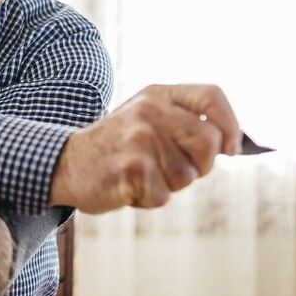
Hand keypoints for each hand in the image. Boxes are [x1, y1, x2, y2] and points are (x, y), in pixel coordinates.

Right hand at [48, 84, 240, 212]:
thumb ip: (184, 122)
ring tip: (141, 175)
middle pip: (209, 142)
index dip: (231, 125)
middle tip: (176, 171)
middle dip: (201, 166)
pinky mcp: (131, 168)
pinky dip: (147, 200)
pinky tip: (127, 187)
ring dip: (168, 186)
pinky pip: (162, 196)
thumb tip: (230, 144)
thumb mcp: (146, 118)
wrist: (65, 163)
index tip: (230, 150)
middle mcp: (149, 110)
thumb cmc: (116, 146)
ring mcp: (140, 138)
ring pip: (187, 177)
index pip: (211, 96)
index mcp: (156, 94)